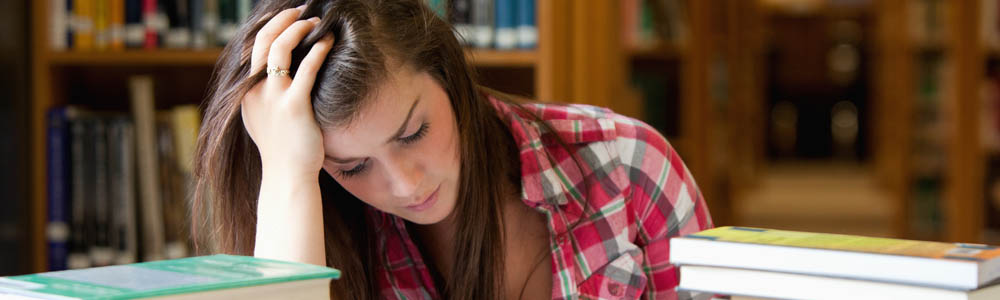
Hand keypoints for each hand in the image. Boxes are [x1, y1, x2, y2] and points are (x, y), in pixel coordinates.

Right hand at [242, 6, 333, 178]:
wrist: (288, 177)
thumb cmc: (284, 150)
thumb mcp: (265, 120)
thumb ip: (266, 98)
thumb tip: (278, 78)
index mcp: (247, 93)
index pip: (254, 48)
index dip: (270, 28)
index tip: (287, 18)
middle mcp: (255, 91)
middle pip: (264, 41)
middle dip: (283, 20)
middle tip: (301, 10)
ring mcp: (273, 98)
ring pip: (280, 49)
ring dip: (299, 30)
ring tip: (316, 22)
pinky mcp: (294, 107)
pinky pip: (307, 70)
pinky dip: (318, 51)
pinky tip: (328, 43)